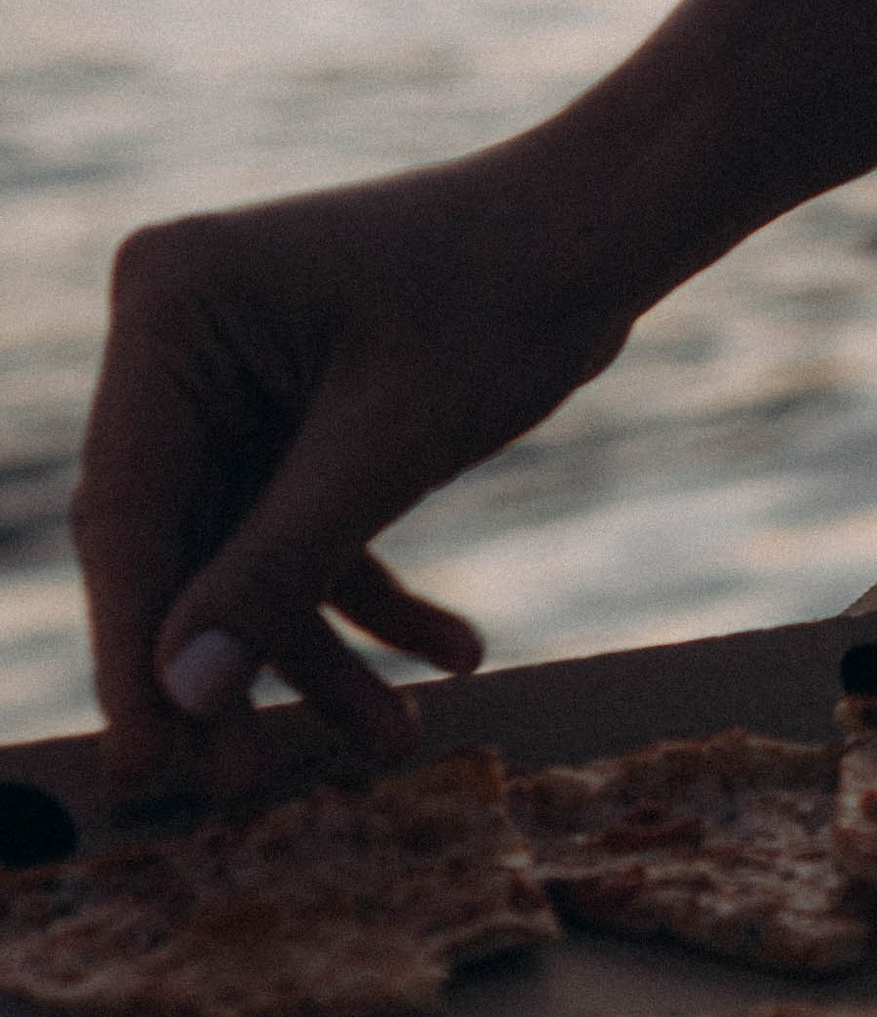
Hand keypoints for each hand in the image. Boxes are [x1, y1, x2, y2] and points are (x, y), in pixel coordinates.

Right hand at [74, 156, 634, 799]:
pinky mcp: (299, 410)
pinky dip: (371, 598)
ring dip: (316, 648)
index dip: (133, 648)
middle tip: (251, 790)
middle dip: (231, 663)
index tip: (146, 766)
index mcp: (167, 307)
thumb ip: (279, 569)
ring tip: (391, 743)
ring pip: (248, 553)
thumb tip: (182, 696)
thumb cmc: (504, 296)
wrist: (610, 225)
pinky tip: (452, 656)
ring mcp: (238, 375)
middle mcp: (180, 340)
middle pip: (180, 544)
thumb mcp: (390, 446)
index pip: (127, 511)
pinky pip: (309, 528)